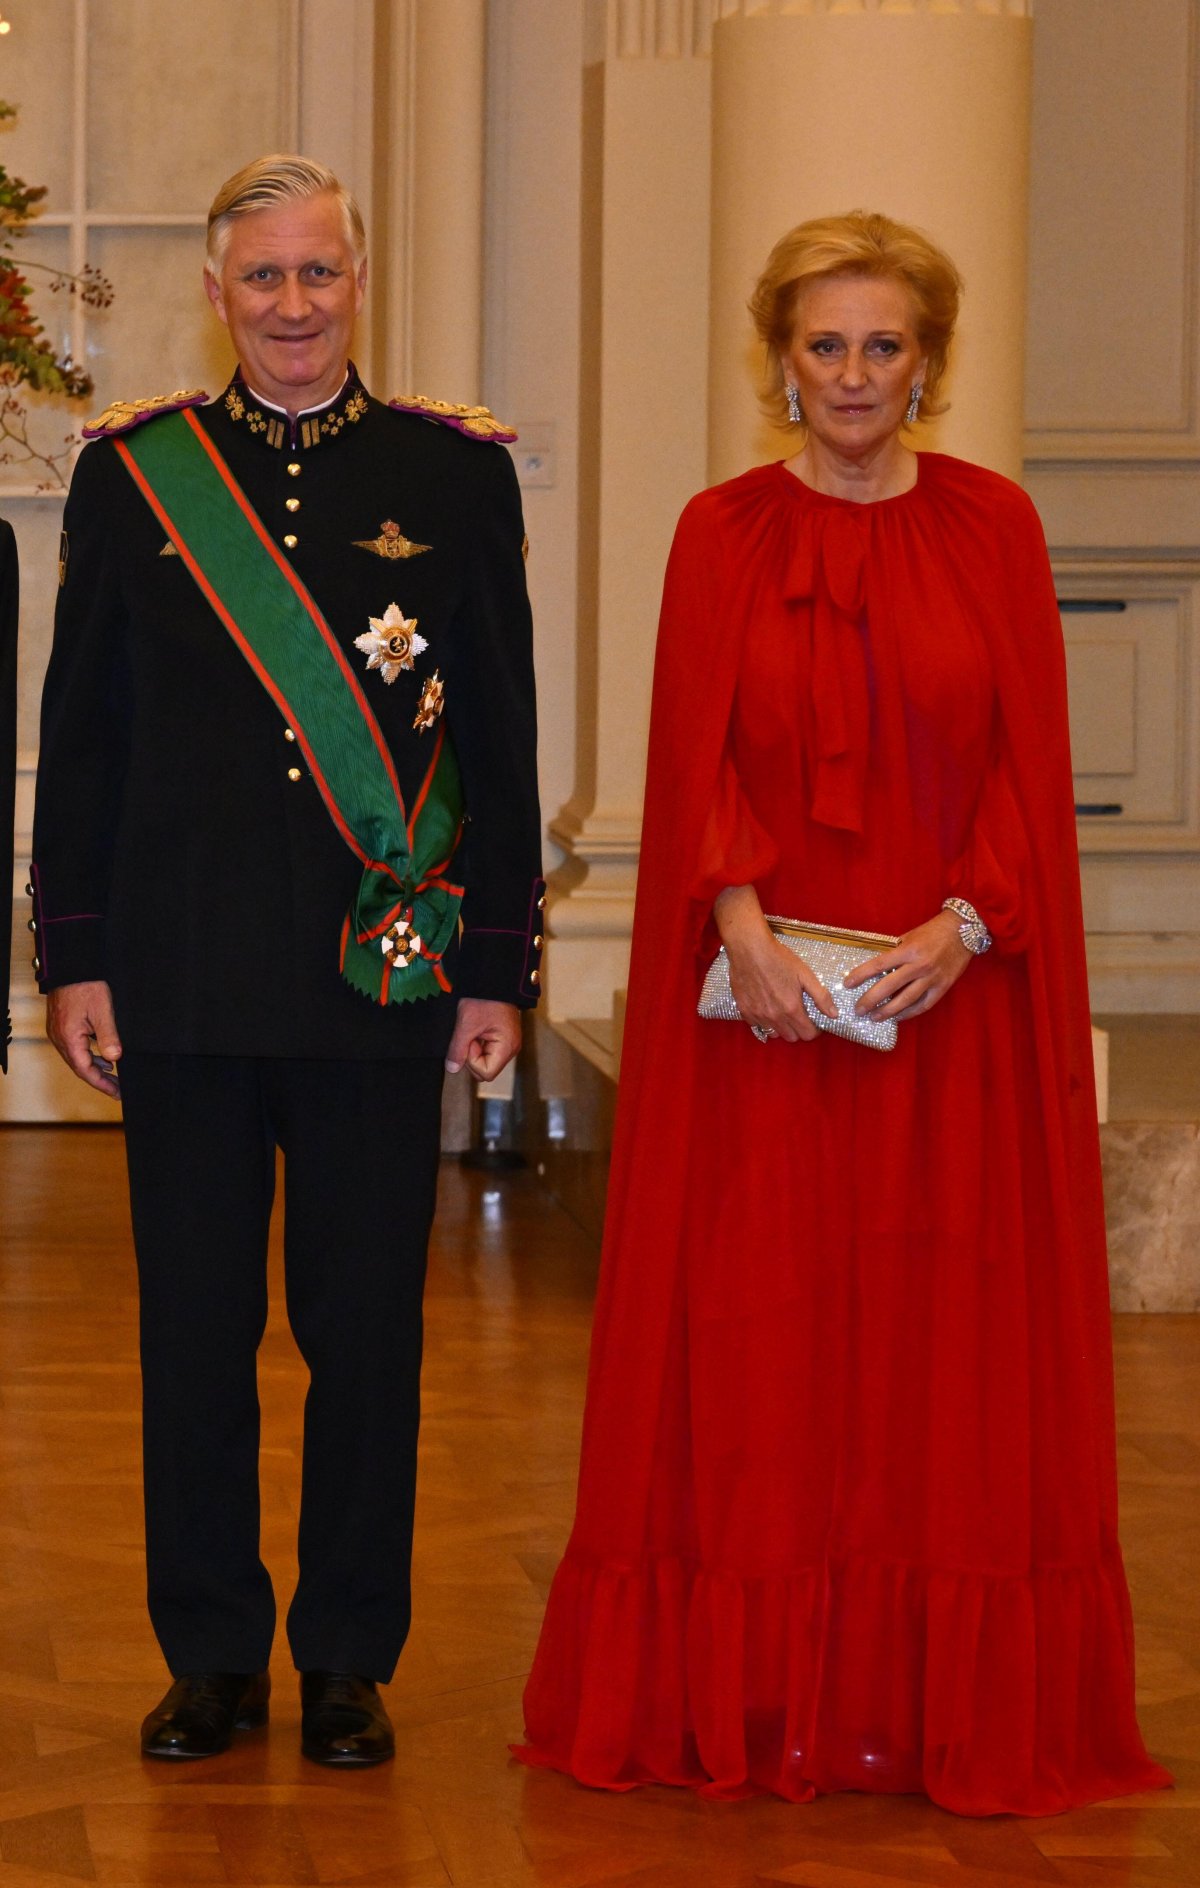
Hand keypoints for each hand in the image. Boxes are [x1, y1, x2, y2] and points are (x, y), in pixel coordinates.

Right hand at [46, 980, 122, 1096]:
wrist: (71, 966)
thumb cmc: (86, 985)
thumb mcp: (103, 1011)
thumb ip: (109, 1036)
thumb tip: (115, 1058)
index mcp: (69, 1038)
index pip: (85, 1070)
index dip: (101, 1084)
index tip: (116, 1093)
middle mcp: (60, 1038)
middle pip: (80, 1067)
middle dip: (99, 1079)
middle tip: (118, 1089)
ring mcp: (58, 1032)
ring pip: (77, 1057)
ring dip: (95, 1067)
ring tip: (114, 1076)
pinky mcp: (61, 1025)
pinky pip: (74, 1047)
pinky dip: (89, 1055)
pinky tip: (102, 1056)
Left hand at [445, 999, 521, 1080]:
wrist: (494, 979)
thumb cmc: (483, 1000)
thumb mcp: (466, 1024)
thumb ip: (458, 1049)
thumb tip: (452, 1069)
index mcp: (506, 1048)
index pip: (486, 1073)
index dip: (472, 1061)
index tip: (470, 1040)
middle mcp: (511, 1049)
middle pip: (487, 1069)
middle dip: (473, 1057)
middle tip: (470, 1036)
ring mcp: (509, 1044)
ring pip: (487, 1061)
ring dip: (476, 1050)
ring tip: (475, 1031)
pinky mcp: (504, 1038)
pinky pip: (489, 1051)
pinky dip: (480, 1044)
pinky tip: (478, 1030)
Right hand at [714, 884, 837, 1043]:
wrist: (750, 949)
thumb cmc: (779, 959)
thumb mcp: (805, 974)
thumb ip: (821, 997)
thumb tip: (834, 1015)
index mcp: (791, 1008)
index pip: (807, 1035)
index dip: (814, 1030)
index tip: (814, 1022)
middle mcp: (774, 1017)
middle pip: (791, 1038)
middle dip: (799, 1029)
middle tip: (799, 1015)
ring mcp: (758, 1015)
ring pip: (774, 1034)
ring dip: (781, 1028)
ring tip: (783, 1012)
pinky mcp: (744, 1011)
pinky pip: (757, 1026)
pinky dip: (764, 1022)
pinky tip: (767, 1008)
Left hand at [845, 910, 972, 1020]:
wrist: (963, 931)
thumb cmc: (933, 931)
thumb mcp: (910, 936)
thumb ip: (895, 952)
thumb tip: (877, 968)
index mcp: (908, 950)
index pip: (879, 964)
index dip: (861, 975)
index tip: (847, 984)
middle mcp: (919, 965)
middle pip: (889, 987)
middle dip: (870, 1000)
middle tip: (858, 1010)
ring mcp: (932, 978)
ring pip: (906, 1000)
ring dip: (887, 1012)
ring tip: (874, 1017)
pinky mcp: (942, 987)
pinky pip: (923, 1005)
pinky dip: (909, 1013)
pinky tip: (898, 1017)